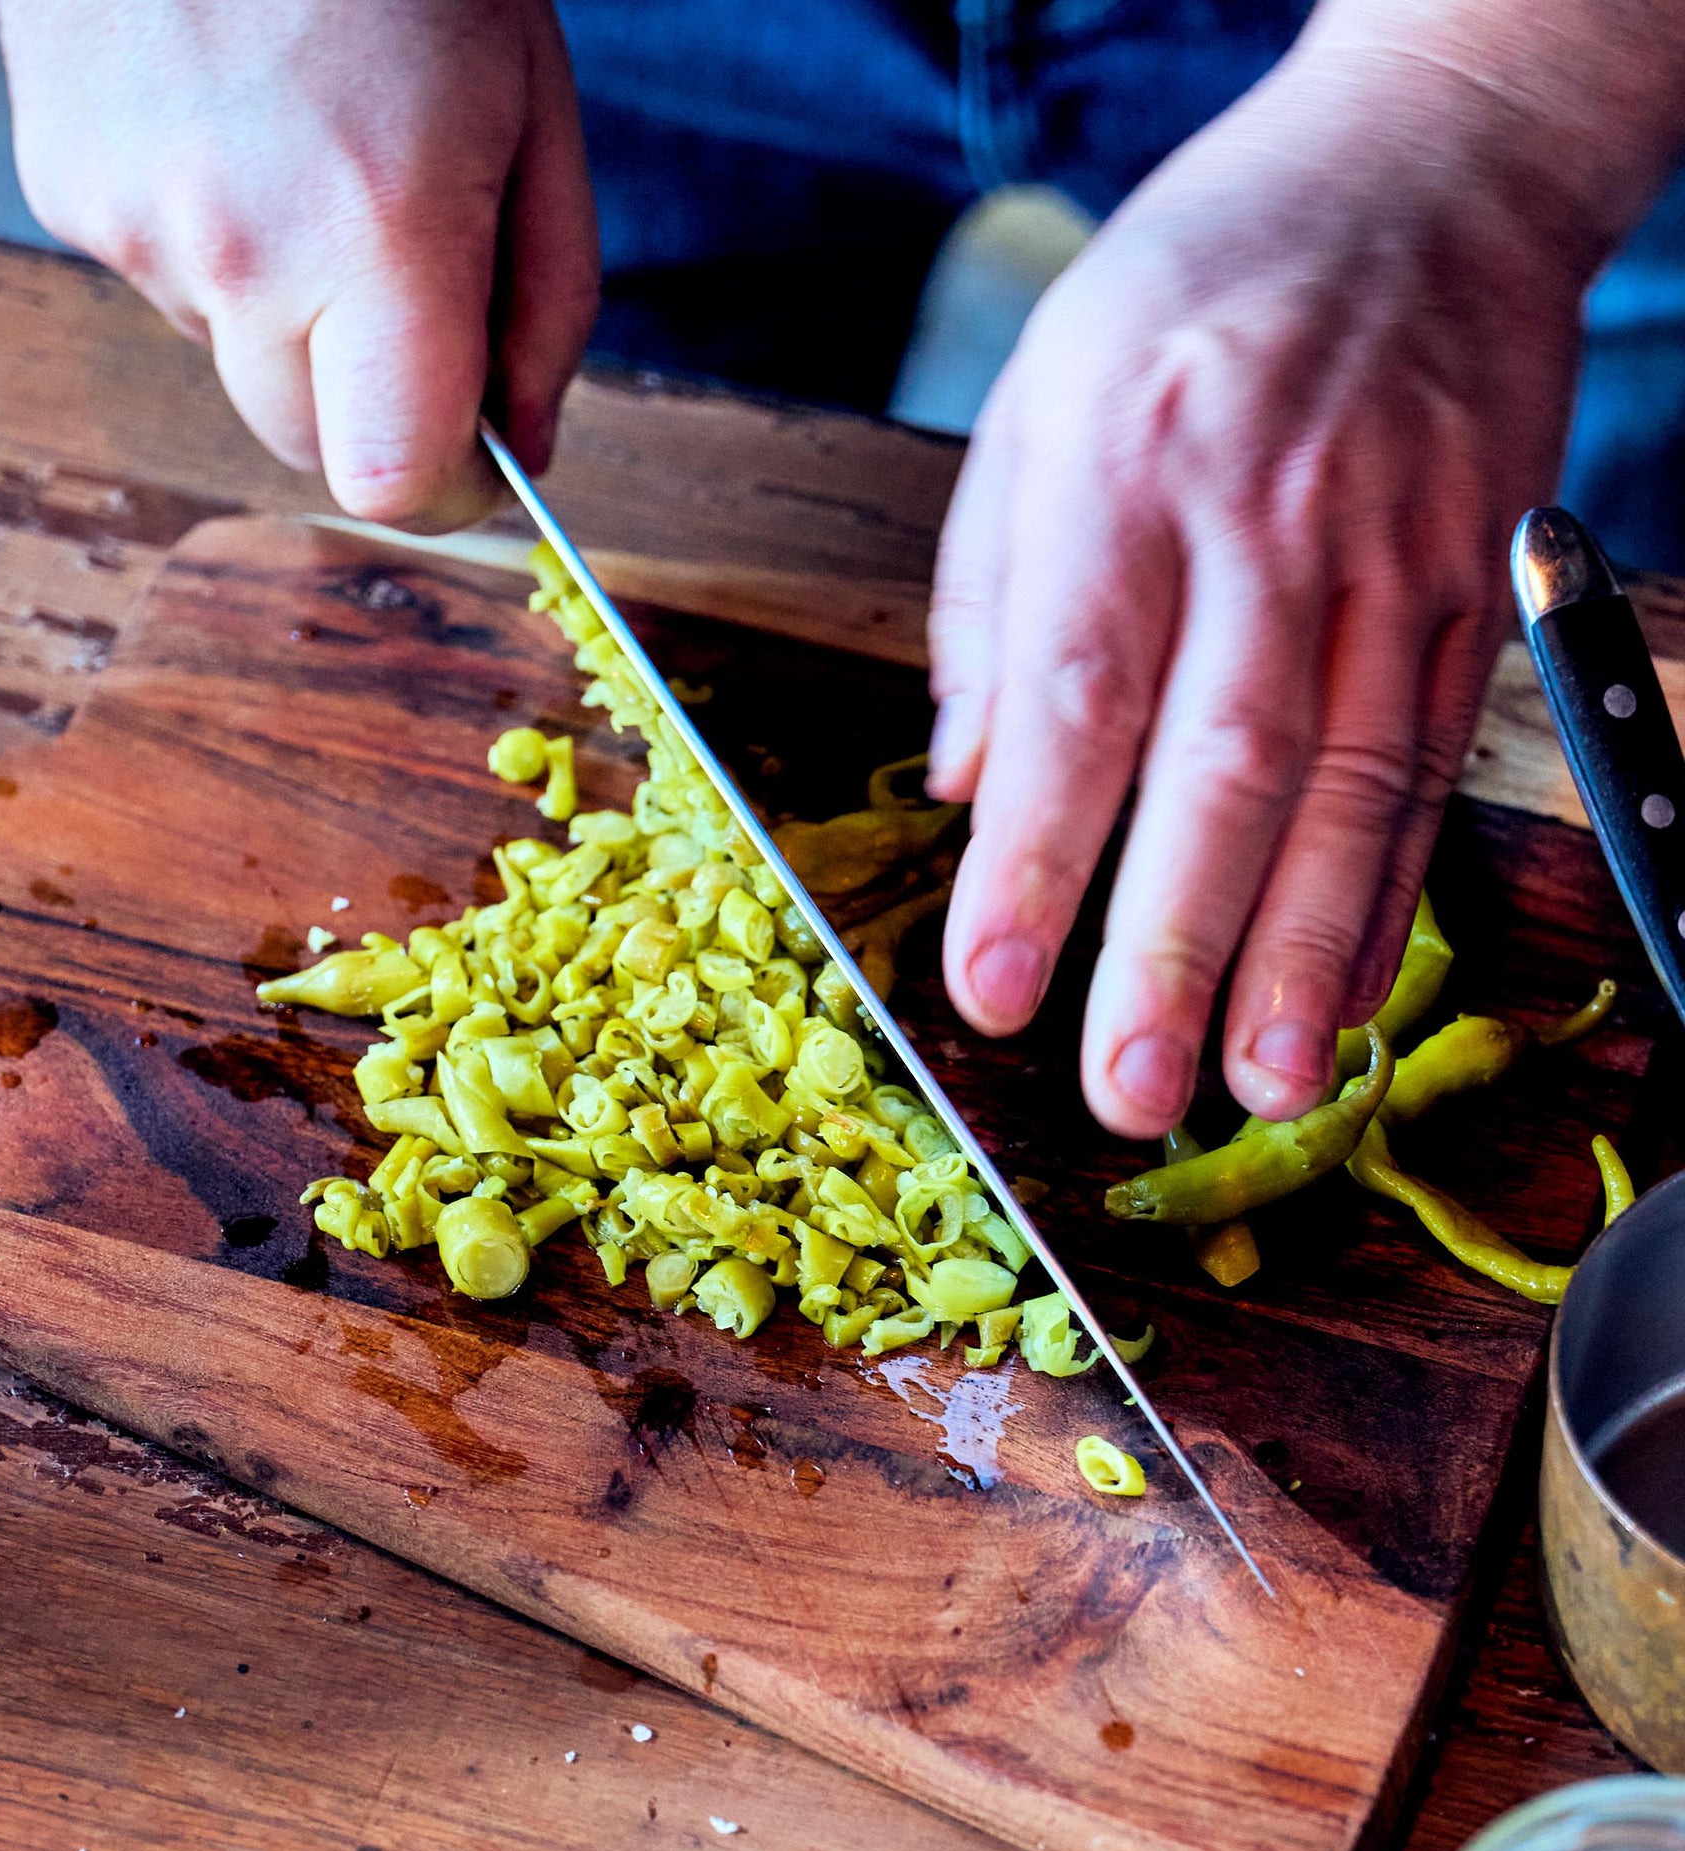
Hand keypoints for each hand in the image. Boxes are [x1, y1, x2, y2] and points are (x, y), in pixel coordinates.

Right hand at [0, 0, 598, 529]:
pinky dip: (218, 245)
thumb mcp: (533, 108)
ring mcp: (132, 226)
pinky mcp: (66, 192)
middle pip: (309, 447)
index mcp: (377, 233)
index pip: (393, 482)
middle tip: (412, 288)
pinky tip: (236, 130)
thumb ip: (547, 304)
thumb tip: (520, 446)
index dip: (447, 493)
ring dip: (292, 312)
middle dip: (372, 406)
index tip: (476, 459)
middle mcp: (237, 253)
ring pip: (238, 361)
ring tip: (311, 159)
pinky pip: (169, 283)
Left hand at [926, 26, 1664, 1138]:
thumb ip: (991, 603)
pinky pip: (1430, 761)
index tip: (990, 987)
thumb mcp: (1038, 400)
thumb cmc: (1195, 290)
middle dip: (1173, 948)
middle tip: (1128, 1092)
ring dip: (1306, 956)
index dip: (1035, 858)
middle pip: (1224, 767)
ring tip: (1263, 1088)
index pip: (1075, 696)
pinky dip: (1389, 890)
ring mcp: (1391, 555)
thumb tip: (968, 786)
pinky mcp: (1473, 584)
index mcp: (1125, 468)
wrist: (1430, 168)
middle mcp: (1266, 519)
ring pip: (1350, 788)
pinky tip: (1354, 988)